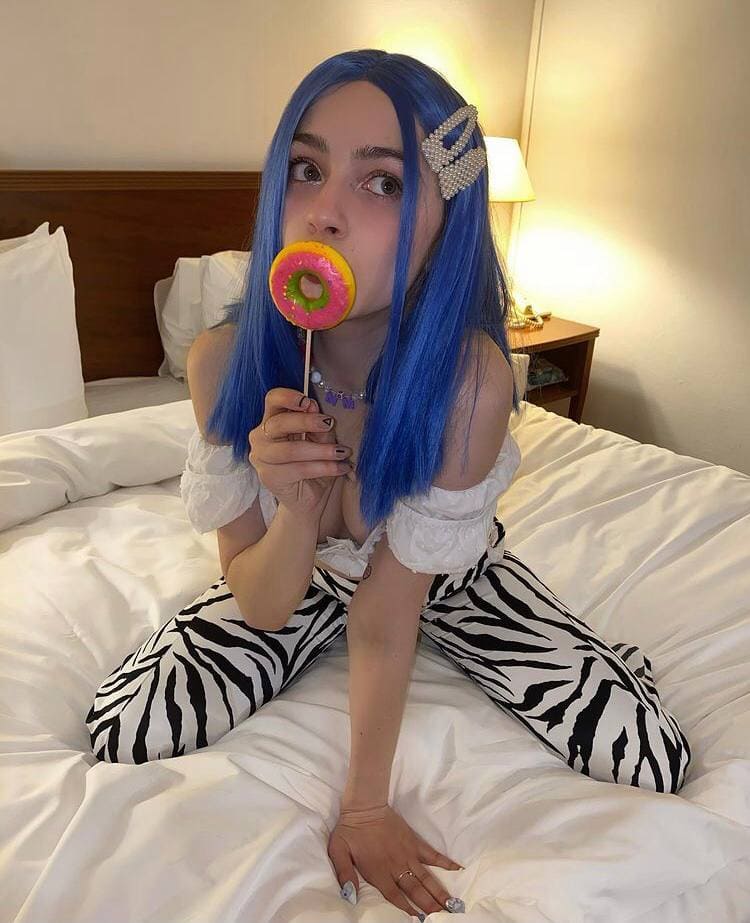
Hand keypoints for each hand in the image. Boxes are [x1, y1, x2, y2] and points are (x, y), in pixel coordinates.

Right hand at [248, 388, 351, 521]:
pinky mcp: (269, 477)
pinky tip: (340, 468)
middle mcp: (260, 437)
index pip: (272, 400)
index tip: (308, 401)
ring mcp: (261, 458)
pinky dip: (323, 467)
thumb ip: (318, 425)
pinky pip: (298, 469)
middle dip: (307, 421)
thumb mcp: (322, 440)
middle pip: (279, 423)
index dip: (288, 397)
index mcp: (272, 421)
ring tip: (342, 452)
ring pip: (290, 449)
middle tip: (330, 422)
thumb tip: (314, 406)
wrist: (309, 500)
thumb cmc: (315, 465)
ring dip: (320, 450)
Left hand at [327, 803, 463, 917]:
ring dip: (439, 892)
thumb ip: (344, 875)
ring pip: (427, 877)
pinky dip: (446, 863)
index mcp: (379, 872)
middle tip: (444, 916)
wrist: (365, 805)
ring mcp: (408, 854)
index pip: (396, 897)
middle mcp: (397, 866)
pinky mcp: (415, 842)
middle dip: (430, 906)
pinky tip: (458, 869)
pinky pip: (433, 855)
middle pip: (416, 891)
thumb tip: (350, 896)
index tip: (420, 920)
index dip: (408, 909)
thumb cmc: (350, 830)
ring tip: (452, 904)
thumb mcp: (338, 852)